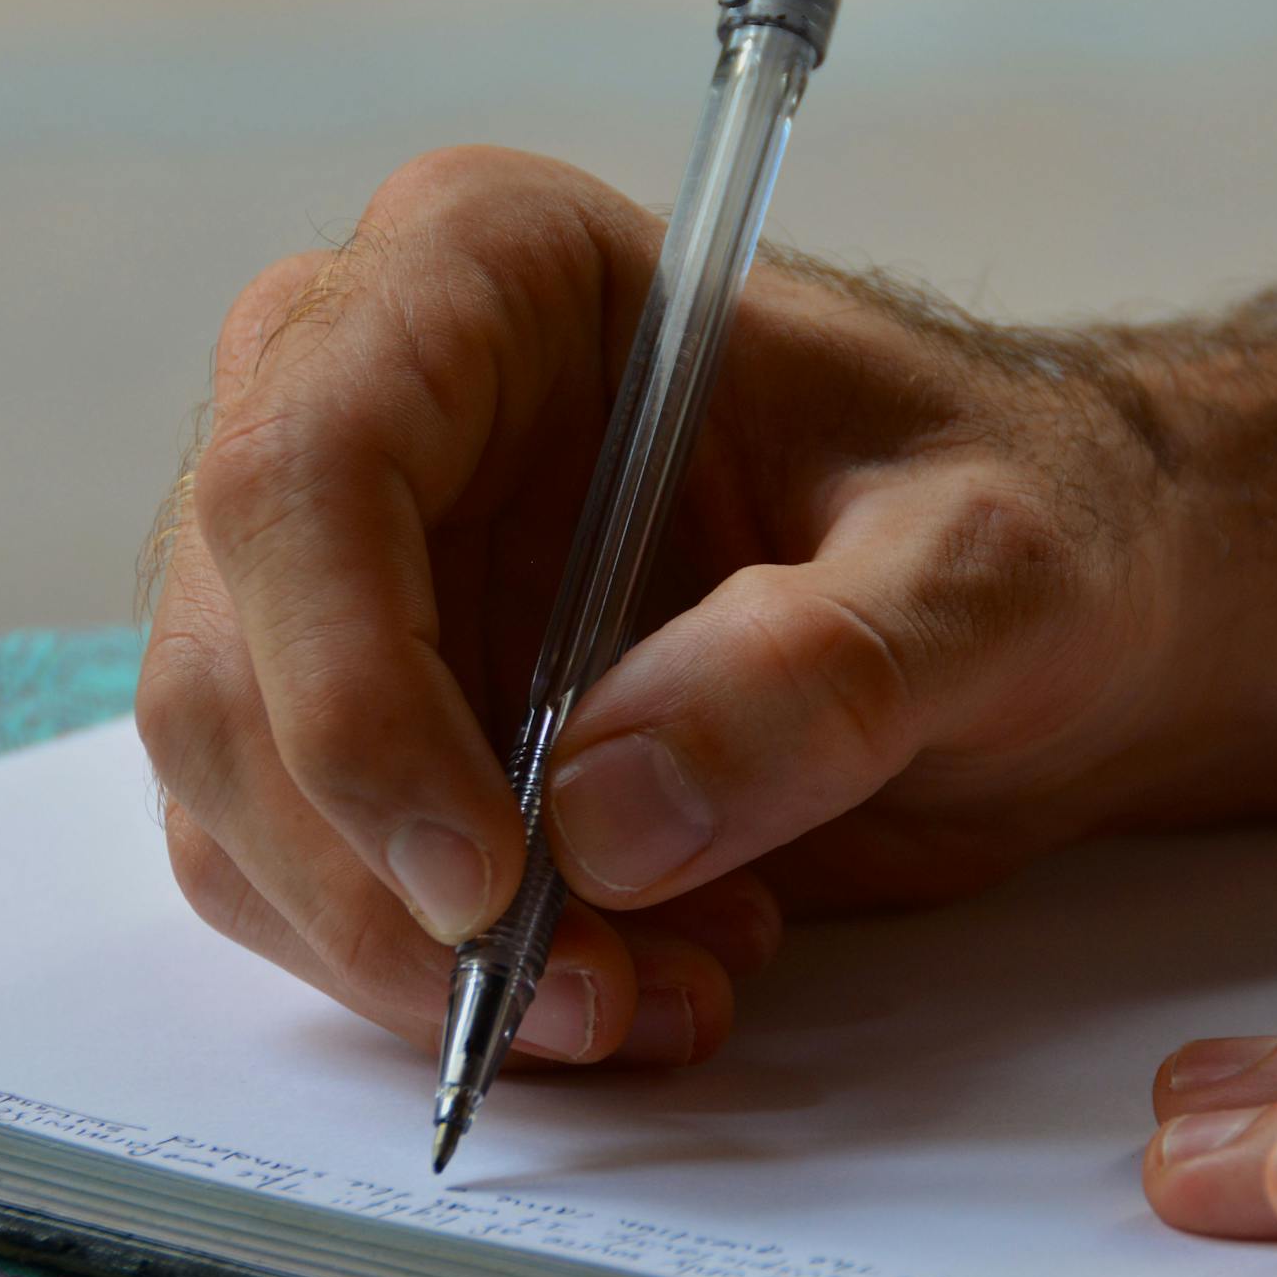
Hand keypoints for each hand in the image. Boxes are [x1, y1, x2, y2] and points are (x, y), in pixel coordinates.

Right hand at [139, 148, 1190, 1068]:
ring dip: (414, 960)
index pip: (310, 468)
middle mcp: (374, 405)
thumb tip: (602, 820)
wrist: (1038, 605)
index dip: (354, 690)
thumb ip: (823, 670)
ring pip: (245, 802)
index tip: (492, 881)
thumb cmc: (1025, 519)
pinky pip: (316, 879)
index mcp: (489, 272)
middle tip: (584, 1004)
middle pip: (237, 665)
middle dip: (386, 882)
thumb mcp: (989, 573)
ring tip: (654, 998)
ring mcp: (356, 575)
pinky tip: (632, 983)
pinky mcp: (379, 716)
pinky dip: (439, 979)